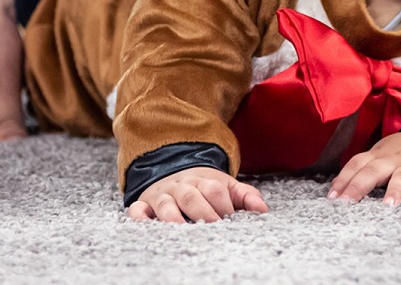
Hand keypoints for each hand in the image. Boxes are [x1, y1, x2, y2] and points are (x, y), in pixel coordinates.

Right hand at [128, 166, 268, 222]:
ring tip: (182, 231)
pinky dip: (139, 216)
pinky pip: (138, 209)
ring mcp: (162, 195)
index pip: (215, 189)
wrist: (172, 170)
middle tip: (213, 227)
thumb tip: (263, 210)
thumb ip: (245, 195)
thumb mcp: (225, 186)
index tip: (231, 219)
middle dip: (203, 212)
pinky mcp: (145, 204)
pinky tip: (145, 225)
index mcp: (204, 180)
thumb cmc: (204, 186)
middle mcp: (182, 186)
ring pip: (166, 203)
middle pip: (192, 196)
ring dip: (173, 217)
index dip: (224, 204)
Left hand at [327, 131, 400, 204]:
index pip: (356, 165)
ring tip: (388, 204)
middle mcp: (392, 160)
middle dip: (359, 186)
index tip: (332, 198)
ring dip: (395, 190)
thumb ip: (363, 171)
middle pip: (373, 171)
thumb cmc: (400, 154)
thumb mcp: (380, 157)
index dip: (343, 180)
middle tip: (348, 203)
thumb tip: (337, 193)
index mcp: (377, 156)